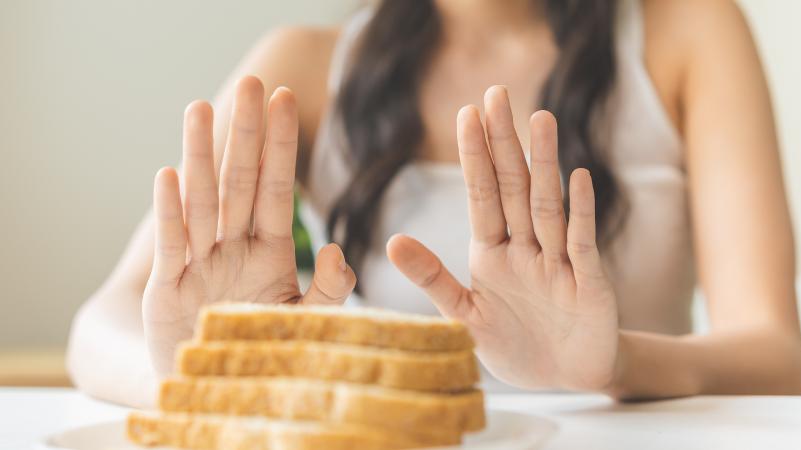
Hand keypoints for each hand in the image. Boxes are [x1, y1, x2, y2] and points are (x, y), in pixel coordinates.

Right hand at [144, 77, 355, 374]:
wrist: (219, 392)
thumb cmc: (263, 351)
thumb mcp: (304, 321)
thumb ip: (329, 290)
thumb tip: (340, 250)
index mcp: (267, 251)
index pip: (275, 188)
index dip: (280, 145)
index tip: (286, 100)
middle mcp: (232, 247)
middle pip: (240, 181)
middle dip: (246, 133)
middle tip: (252, 82)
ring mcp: (199, 263)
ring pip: (202, 200)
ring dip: (202, 155)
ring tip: (202, 109)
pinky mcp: (168, 289)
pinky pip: (172, 244)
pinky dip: (171, 212)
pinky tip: (170, 174)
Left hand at [387, 86, 618, 390]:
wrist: (567, 377)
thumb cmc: (514, 344)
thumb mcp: (464, 317)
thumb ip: (433, 279)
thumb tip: (391, 240)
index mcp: (492, 253)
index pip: (481, 196)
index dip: (474, 156)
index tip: (466, 114)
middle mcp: (525, 248)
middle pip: (512, 187)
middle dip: (504, 142)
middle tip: (496, 94)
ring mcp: (558, 261)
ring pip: (547, 205)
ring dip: (542, 164)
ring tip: (539, 119)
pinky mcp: (588, 282)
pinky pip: (582, 241)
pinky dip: (580, 211)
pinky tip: (577, 176)